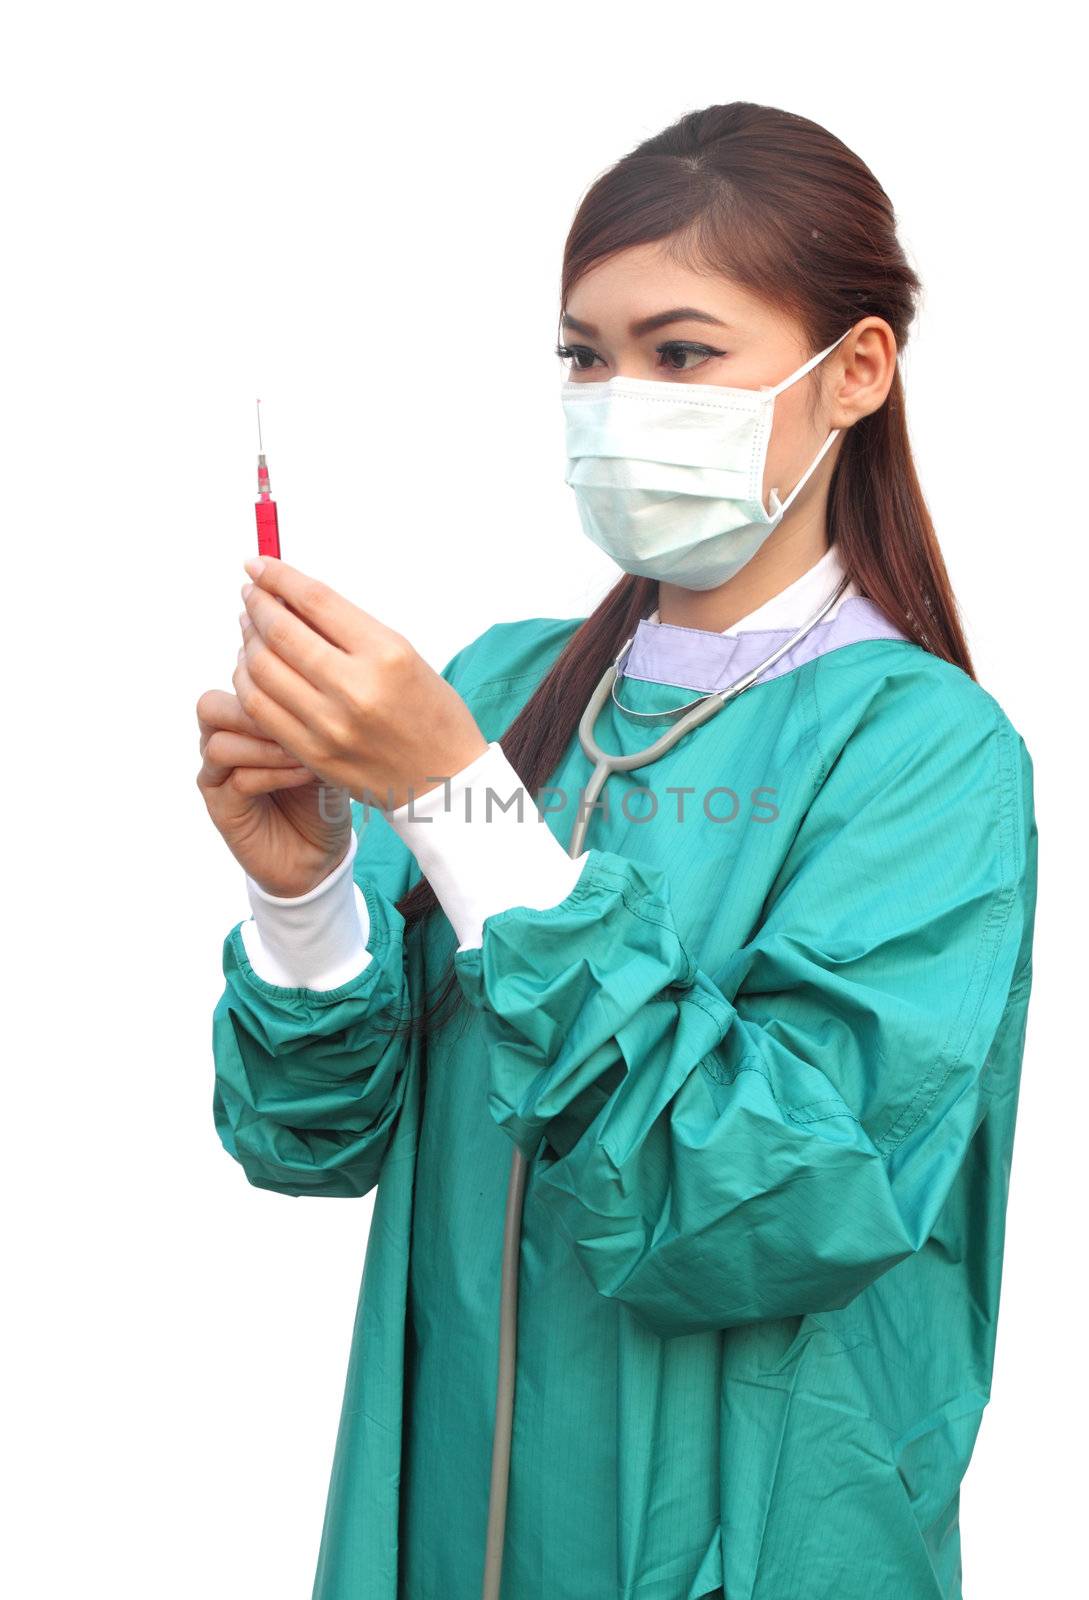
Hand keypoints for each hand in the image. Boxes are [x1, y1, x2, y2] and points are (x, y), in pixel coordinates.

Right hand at [195, 689, 353, 897]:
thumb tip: (317, 678)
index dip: (266, 679)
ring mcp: (217, 775)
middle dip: (253, 709)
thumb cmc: (322, 793)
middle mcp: (223, 741)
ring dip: (265, 745)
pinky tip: (304, 773)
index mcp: (243, 720)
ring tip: (304, 752)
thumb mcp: (326, 746)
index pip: (234, 683)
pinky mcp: (221, 807)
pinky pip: (236, 780)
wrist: (319, 852)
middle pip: (210, 706)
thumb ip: (311, 715)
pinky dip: (272, 773)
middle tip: (296, 717)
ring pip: (217, 743)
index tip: (309, 686)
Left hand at [235, 555, 488, 811]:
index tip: (260, 565)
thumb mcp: (404, 656)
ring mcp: (330, 726)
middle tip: (250, 593)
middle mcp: (356, 689)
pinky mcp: (314, 754)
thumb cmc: (429, 714)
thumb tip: (294, 600)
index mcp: (386, 654)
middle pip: (282, 633)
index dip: (279, 577)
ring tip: (250, 629)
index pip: (316, 601)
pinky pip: (261, 710)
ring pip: (262, 670)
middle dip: (257, 605)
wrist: (445, 781)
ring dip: (248, 642)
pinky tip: (252, 669)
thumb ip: (349, 631)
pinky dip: (248, 682)